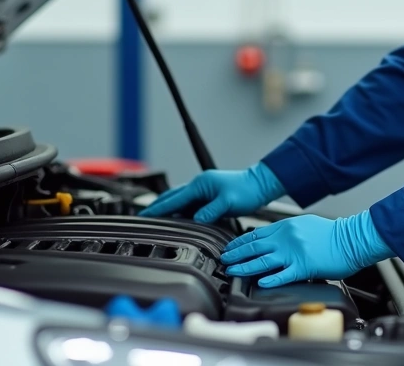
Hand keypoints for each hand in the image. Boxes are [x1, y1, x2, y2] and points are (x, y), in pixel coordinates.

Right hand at [139, 162, 285, 223]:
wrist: (260, 185)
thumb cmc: (247, 190)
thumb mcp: (228, 202)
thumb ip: (211, 211)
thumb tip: (197, 220)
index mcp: (200, 184)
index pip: (174, 199)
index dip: (158, 208)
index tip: (144, 216)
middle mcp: (199, 186)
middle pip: (172, 198)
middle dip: (157, 207)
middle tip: (143, 218)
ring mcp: (203, 191)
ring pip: (180, 201)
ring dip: (168, 209)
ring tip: (155, 219)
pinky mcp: (208, 197)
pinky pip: (189, 205)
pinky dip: (180, 212)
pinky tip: (177, 219)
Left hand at [220, 211, 394, 287]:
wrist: (352, 239)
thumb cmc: (332, 234)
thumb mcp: (305, 225)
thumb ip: (287, 232)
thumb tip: (272, 240)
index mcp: (286, 227)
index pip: (256, 235)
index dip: (239, 243)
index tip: (229, 249)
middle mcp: (287, 238)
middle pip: (254, 247)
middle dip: (236, 254)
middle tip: (223, 260)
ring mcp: (294, 252)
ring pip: (262, 261)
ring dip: (244, 267)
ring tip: (233, 271)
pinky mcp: (304, 267)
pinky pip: (283, 275)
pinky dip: (270, 279)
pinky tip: (260, 283)